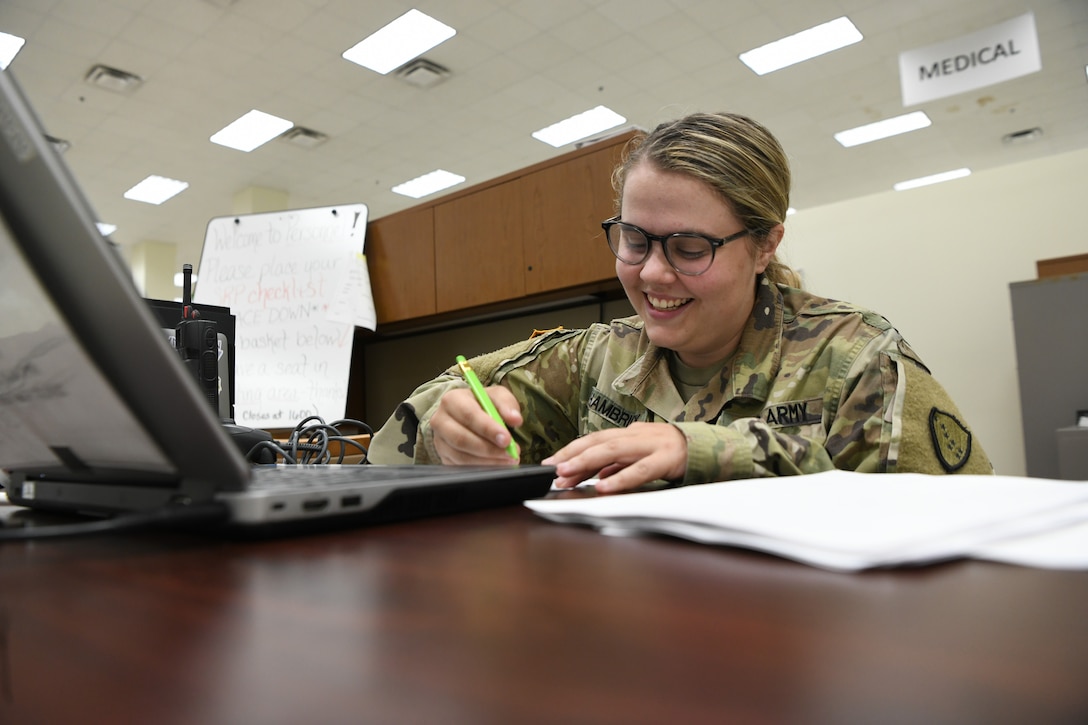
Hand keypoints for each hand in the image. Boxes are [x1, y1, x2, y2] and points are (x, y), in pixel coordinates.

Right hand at [430, 386, 522, 464]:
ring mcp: (440, 441)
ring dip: (488, 461)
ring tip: (508, 459)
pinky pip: (461, 467)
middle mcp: (441, 420)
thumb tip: (516, 419)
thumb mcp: (496, 396)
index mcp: (452, 400)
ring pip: (461, 456)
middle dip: (489, 449)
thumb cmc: (482, 403)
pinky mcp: (444, 456)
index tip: (506, 439)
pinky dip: (481, 468)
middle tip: (510, 453)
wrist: (466, 412)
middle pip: (462, 439)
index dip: (488, 429)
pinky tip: (497, 464)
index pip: (469, 415)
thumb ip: (507, 405)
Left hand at [542, 422, 685, 493]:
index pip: (594, 439)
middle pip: (598, 441)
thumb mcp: (641, 456)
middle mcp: (637, 436)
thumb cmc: (671, 453)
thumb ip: (619, 465)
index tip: (550, 464)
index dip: (571, 450)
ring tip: (567, 474)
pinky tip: (603, 487)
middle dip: (572, 455)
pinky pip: (640, 471)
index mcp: (629, 434)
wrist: (707, 448)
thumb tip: (595, 474)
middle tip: (552, 469)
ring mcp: (652, 446)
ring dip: (587, 462)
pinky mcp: (667, 461)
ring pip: (614, 451)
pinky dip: (620, 478)